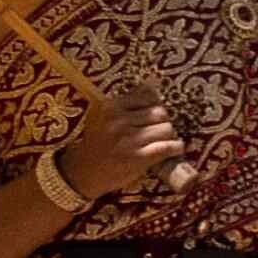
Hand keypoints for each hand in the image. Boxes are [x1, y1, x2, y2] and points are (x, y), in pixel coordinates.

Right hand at [52, 91, 190, 208]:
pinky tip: (175, 149)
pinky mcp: (137, 157)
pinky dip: (175, 147)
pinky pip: (167, 147)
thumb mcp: (105, 117)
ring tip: (164, 141)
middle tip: (160, 130)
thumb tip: (152, 84)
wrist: (82, 172)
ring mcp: (128, 139)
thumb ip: (128, 101)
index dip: (154, 107)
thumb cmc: (97, 143)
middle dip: (163, 122)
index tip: (153, 116)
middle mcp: (119, 121)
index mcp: (111, 107)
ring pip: (166, 129)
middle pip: (160, 113)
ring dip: (169, 136)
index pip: (147, 97)